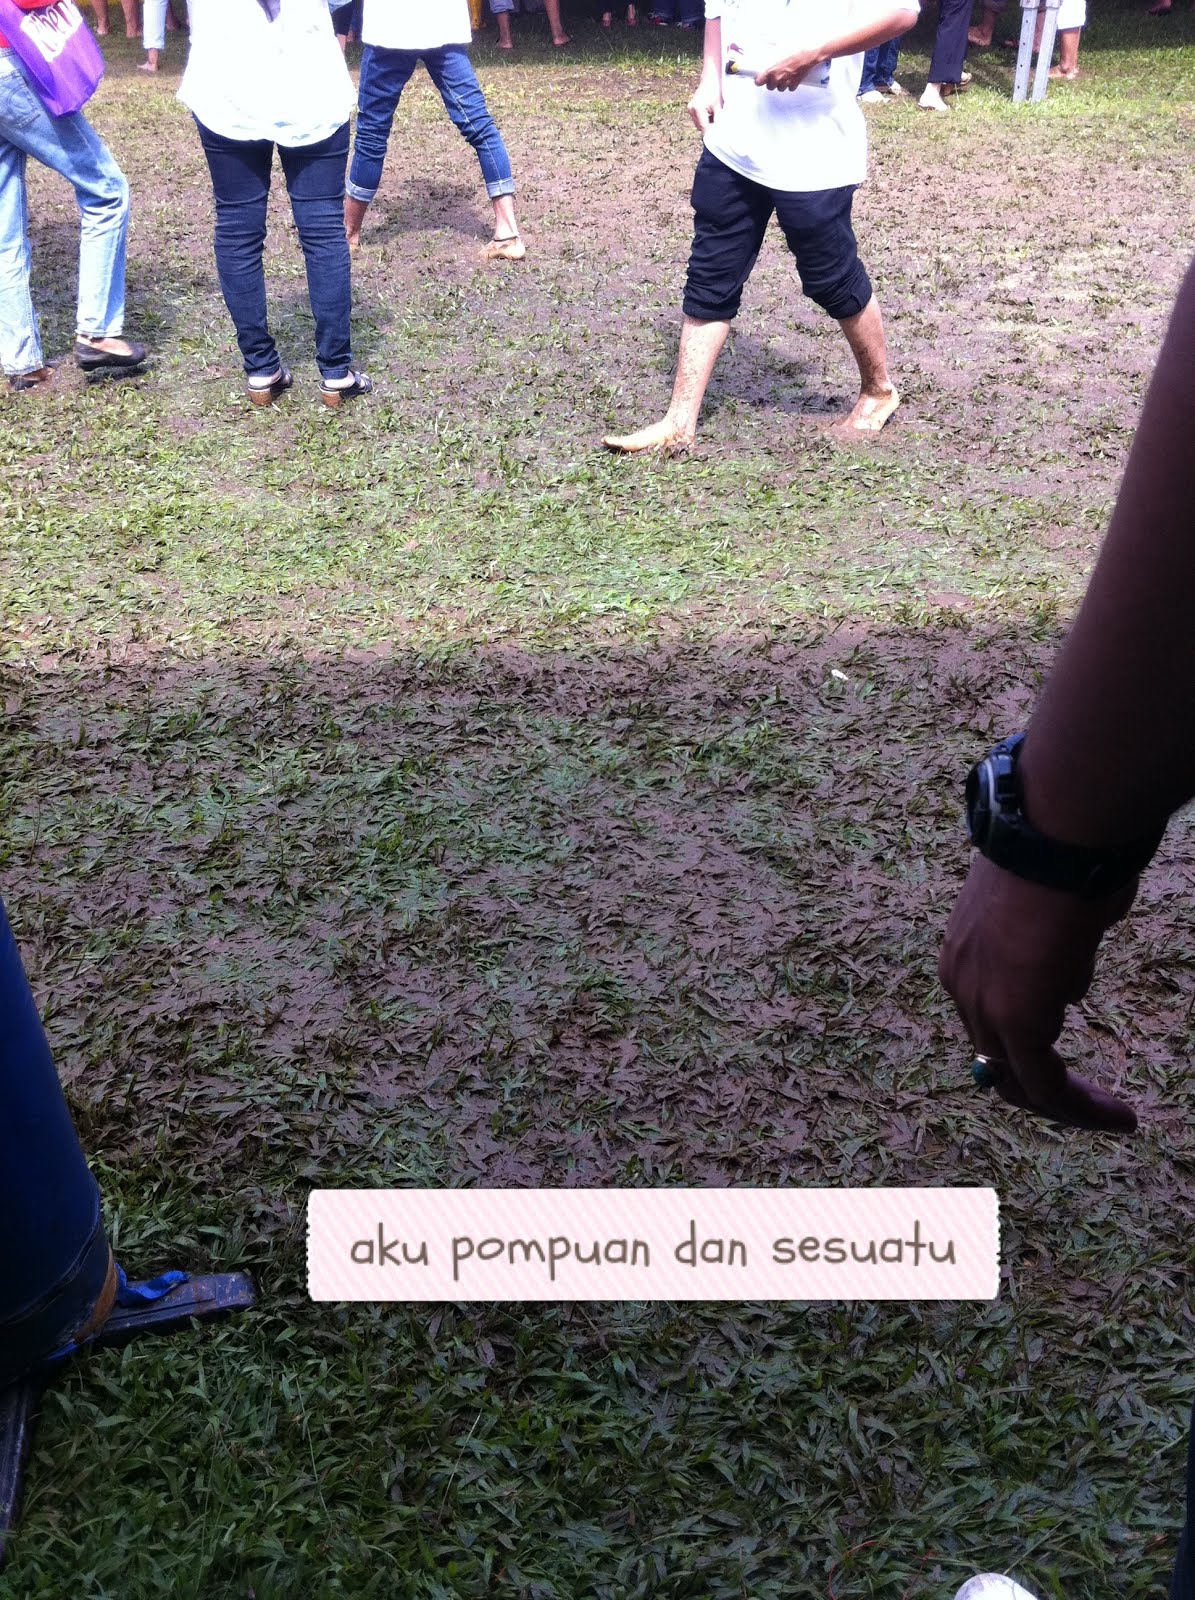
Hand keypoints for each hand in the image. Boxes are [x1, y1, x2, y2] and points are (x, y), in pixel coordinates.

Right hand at [687, 73, 722, 128]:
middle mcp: (691, 110)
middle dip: (709, 128)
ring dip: (706, 124)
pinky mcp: (691, 108)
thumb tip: (719, 132)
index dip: (711, 133)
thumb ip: (718, 120)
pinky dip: (704, 119)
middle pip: (701, 127)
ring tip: (714, 115)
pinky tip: (710, 113)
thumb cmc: (715, 90)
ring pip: (699, 124)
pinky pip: (698, 119)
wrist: (710, 79)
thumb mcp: (718, 107)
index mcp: (697, 109)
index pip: (704, 128)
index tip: (717, 138)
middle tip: (718, 125)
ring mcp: (690, 109)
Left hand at [755, 50, 825, 90]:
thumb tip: (767, 41)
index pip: (759, 81)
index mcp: (772, 70)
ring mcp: (787, 82)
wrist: (811, 53)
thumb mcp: (781, 45)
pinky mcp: (795, 84)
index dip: (759, 80)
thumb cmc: (797, 48)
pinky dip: (790, 84)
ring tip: (783, 75)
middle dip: (771, 82)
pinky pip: (790, 88)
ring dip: (780, 84)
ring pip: (780, 88)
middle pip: (770, 87)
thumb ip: (773, 46)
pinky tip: (791, 78)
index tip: (759, 78)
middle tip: (774, 74)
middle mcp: (778, 78)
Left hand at [939, 855, 1139, 1133]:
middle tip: (1089, 1105)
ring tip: (1113, 1118)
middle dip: (1044, 1086)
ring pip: (1018, 1079)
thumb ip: (1055, 945)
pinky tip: (1118, 1116)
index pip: (987, 1017)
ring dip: (1067, 1105)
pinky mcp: (1015, 1018)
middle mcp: (961, 981)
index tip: (1065, 1057)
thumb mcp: (1053, 904)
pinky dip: (1079, 1107)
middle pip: (995, 1057)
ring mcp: (982, 1002)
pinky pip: (1044, 1084)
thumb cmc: (1067, 851)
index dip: (1025, 1046)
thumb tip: (1069, 967)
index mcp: (964, 952)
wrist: (1060, 830)